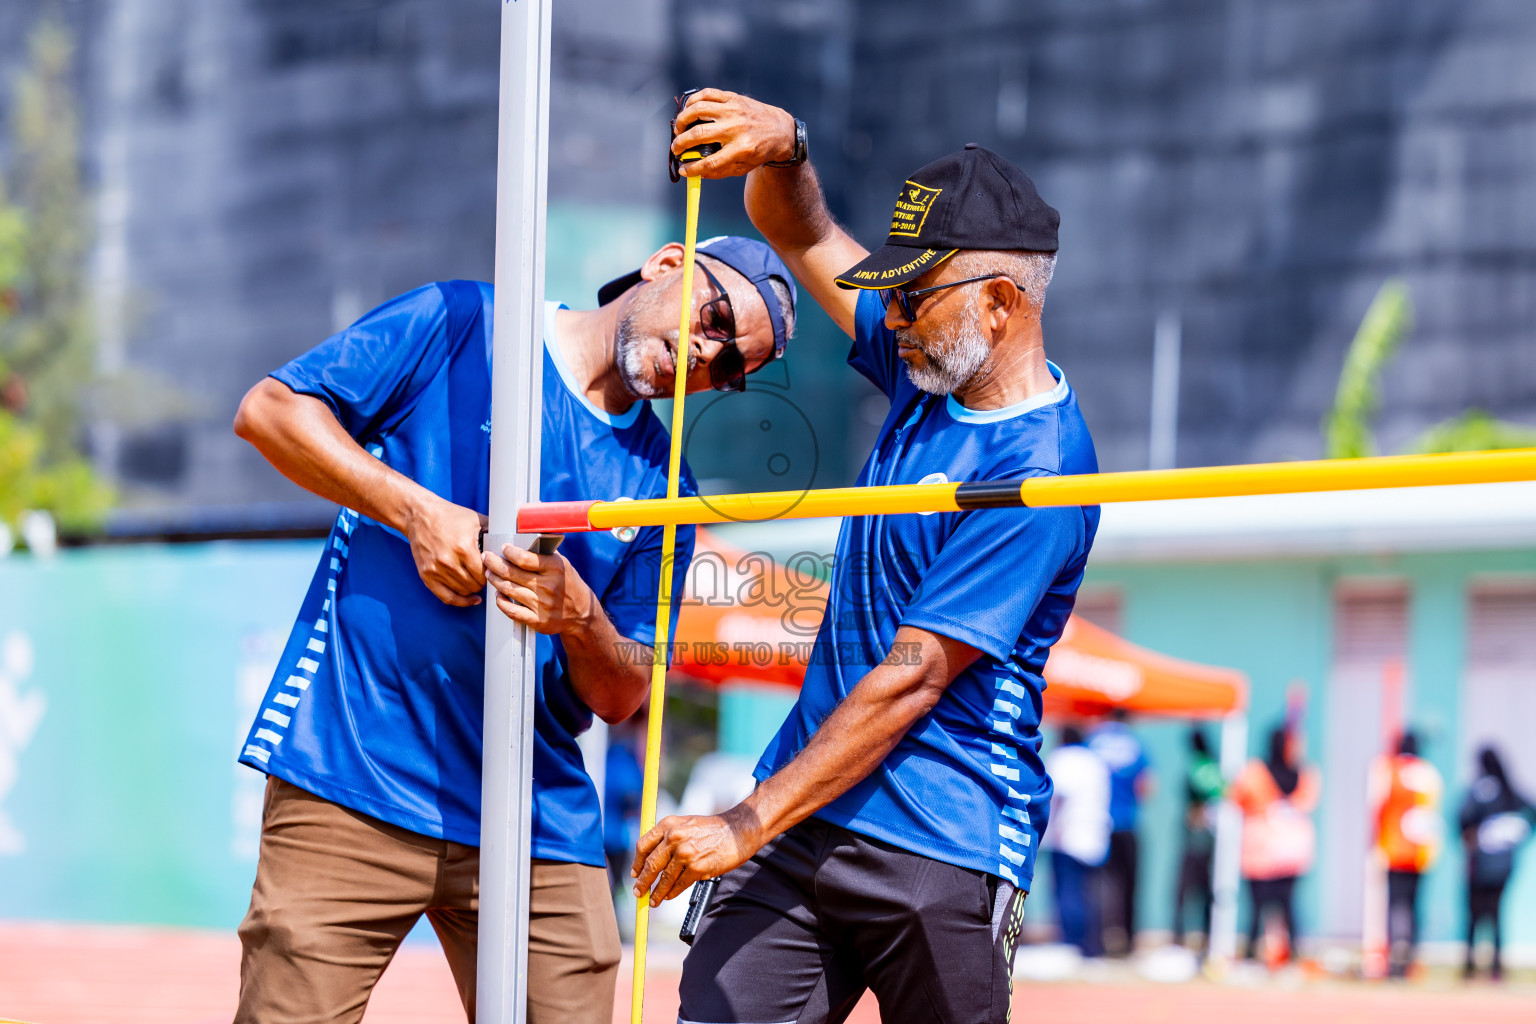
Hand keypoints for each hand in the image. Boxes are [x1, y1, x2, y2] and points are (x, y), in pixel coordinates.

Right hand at [403, 495, 487, 606]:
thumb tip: (513, 544)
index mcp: (463, 547)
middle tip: (486, 574)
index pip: (484, 572)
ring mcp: (436, 570)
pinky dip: (461, 601)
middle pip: (475, 584)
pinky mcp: (426, 575)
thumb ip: (494, 533)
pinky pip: (447, 597)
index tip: (495, 569)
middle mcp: (448, 561)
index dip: (492, 572)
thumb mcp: (475, 520)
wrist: (419, 515)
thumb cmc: (449, 516)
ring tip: (477, 580)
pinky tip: (471, 599)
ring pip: (463, 591)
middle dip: (483, 580)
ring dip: (473, 588)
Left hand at [483, 542, 596, 634]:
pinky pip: (511, 610)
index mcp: (555, 568)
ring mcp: (542, 605)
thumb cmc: (568, 584)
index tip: (502, 548)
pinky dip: (501, 601)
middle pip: (511, 573)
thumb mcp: (563, 565)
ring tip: (489, 573)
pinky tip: (498, 594)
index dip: (509, 552)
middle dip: (494, 563)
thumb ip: (544, 555)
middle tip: (486, 557)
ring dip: (494, 579)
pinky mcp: (538, 620)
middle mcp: (548, 586)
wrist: (582, 613)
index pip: (524, 558)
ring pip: (508, 589)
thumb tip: (521, 542)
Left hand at [631, 806, 763, 906]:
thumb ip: (668, 837)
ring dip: (657, 892)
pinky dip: (672, 892)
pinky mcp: (697, 868)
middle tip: (638, 892)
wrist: (737, 831)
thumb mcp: (686, 824)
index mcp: (669, 824)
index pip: (643, 846)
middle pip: (651, 865)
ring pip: (665, 878)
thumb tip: (651, 860)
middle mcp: (675, 838)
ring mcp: (686, 853)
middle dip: (643, 882)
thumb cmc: (712, 829)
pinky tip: (668, 896)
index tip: (635, 873)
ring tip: (653, 901)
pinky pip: (680, 884)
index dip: (637, 863)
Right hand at [670, 88, 798, 178]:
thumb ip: (719, 171)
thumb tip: (693, 172)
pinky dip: (692, 101)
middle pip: (700, 134)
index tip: (682, 170)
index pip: (710, 162)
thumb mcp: (743, 167)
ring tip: (679, 129)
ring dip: (683, 120)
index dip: (692, 168)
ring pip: (699, 109)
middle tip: (676, 148)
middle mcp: (737, 128)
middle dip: (681, 143)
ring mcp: (734, 110)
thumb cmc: (759, 151)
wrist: (779, 130)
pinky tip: (688, 111)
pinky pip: (707, 94)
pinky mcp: (733, 97)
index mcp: (742, 149)